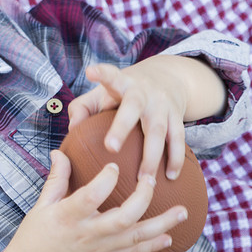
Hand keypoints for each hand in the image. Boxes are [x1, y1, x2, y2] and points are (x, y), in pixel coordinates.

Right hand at [0, 150, 187, 251]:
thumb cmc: (33, 237)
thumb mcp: (40, 206)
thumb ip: (56, 179)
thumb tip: (61, 152)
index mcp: (68, 217)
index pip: (91, 196)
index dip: (105, 179)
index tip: (114, 165)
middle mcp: (87, 234)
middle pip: (123, 218)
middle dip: (143, 199)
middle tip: (151, 180)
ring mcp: (99, 249)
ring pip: (136, 237)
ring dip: (162, 224)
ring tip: (182, 211)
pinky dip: (153, 246)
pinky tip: (169, 236)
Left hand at [67, 60, 188, 180]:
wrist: (168, 77)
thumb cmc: (123, 91)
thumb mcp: (102, 92)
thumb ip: (82, 108)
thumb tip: (73, 131)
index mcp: (122, 83)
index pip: (110, 76)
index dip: (102, 74)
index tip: (91, 71)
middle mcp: (143, 92)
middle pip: (133, 107)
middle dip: (122, 127)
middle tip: (111, 147)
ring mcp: (162, 105)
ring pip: (158, 130)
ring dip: (151, 156)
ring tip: (143, 180)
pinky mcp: (177, 117)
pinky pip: (178, 140)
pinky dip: (175, 159)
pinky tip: (171, 177)